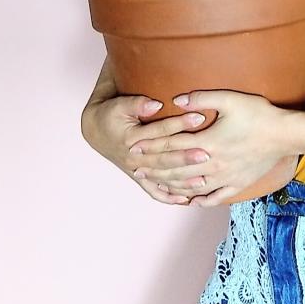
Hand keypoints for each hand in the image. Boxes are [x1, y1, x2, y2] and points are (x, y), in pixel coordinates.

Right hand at [81, 72, 210, 206]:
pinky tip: (185, 199)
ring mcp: (136, 171)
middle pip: (163, 159)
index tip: (199, 117)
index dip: (179, 124)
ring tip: (204, 181)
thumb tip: (156, 104)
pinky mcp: (138, 177)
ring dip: (182, 180)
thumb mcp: (120, 104)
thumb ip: (137, 103)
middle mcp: (134, 158)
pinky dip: (169, 197)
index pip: (159, 132)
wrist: (97, 130)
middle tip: (207, 155)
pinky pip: (154, 191)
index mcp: (131, 139)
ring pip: (162, 178)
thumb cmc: (111, 114)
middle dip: (186, 158)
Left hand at [127, 89, 294, 207]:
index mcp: (207, 142)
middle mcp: (212, 164)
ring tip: (156, 185)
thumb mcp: (229, 99)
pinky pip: (214, 197)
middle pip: (176, 169)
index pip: (172, 146)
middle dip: (154, 168)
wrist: (285, 135)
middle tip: (136, 169)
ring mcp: (225, 178)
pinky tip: (190, 201)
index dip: (151, 146)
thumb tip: (175, 99)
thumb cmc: (258, 114)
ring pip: (192, 186)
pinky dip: (199, 199)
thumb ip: (201, 98)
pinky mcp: (237, 184)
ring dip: (171, 186)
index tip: (134, 147)